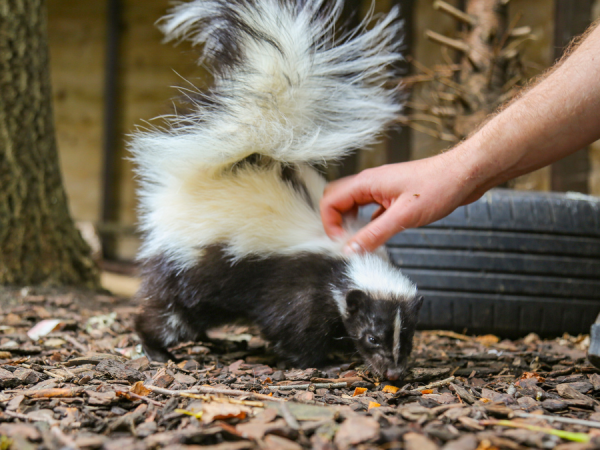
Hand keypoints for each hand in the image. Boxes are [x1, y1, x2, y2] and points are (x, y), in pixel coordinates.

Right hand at [320, 151, 484, 252]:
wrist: (464, 174)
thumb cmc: (438, 187)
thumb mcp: (403, 216)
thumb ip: (374, 234)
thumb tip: (350, 250)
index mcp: (366, 183)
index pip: (330, 201)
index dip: (330, 224)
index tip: (341, 243)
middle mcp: (370, 183)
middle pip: (337, 200)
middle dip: (335, 221)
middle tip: (345, 241)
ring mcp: (380, 188)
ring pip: (352, 204)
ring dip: (350, 221)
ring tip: (359, 240)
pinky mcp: (392, 195)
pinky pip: (369, 207)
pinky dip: (366, 221)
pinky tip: (376, 234)